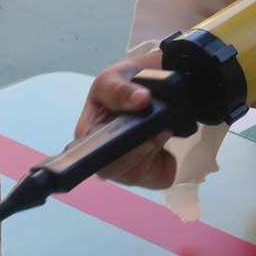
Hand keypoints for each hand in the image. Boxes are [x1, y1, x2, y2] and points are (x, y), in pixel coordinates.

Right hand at [74, 51, 175, 188]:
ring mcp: (125, 166)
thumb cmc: (119, 85)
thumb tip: (140, 100)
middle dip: (146, 152)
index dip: (124, 157)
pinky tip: (165, 147)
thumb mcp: (114, 77)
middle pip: (124, 173)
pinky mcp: (145, 170)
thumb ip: (120, 88)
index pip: (101, 161)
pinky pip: (159, 178)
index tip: (146, 141)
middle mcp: (104, 158)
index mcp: (88, 138)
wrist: (141, 88)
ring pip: (142, 176)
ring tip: (163, 130)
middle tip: (162, 129)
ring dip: (157, 154)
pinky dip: (167, 164)